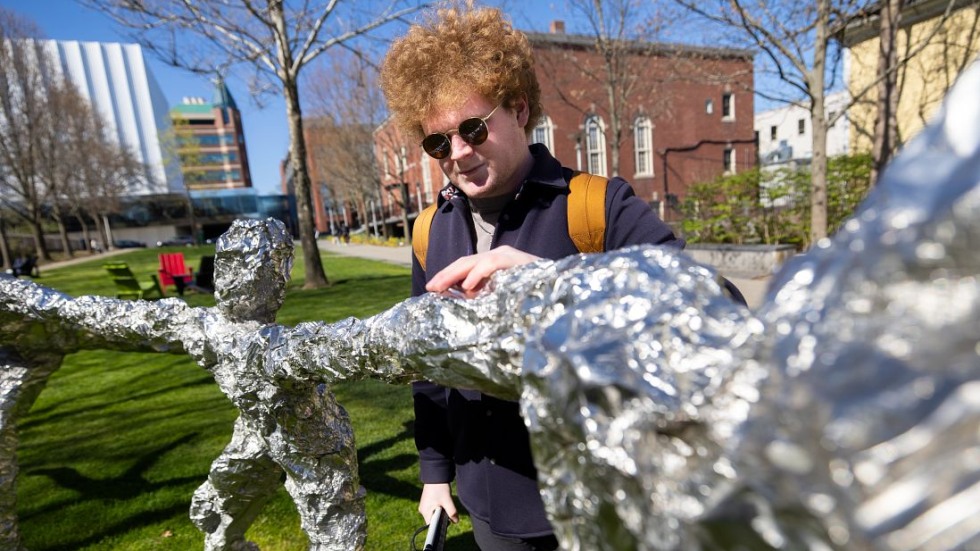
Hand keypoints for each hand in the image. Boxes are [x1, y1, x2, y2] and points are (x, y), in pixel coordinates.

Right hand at [419, 483, 458, 523]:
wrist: (435, 475)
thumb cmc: (440, 488)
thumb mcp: (447, 501)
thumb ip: (452, 512)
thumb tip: (456, 522)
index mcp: (425, 512)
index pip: (432, 525)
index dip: (440, 525)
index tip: (447, 520)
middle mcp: (422, 510)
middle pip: (433, 520)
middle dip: (441, 518)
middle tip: (447, 509)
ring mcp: (424, 506)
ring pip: (433, 514)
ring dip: (440, 512)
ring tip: (444, 503)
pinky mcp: (426, 502)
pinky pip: (432, 509)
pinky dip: (438, 508)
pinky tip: (442, 501)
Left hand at [425, 246, 539, 297]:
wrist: (558, 289)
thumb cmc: (530, 297)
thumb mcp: (499, 297)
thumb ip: (481, 297)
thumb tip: (456, 300)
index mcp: (491, 264)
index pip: (463, 267)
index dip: (446, 276)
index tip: (430, 289)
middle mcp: (496, 255)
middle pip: (464, 261)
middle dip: (445, 275)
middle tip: (430, 288)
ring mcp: (506, 255)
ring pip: (475, 260)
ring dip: (455, 274)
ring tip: (440, 287)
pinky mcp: (515, 259)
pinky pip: (492, 263)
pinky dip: (478, 273)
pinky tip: (467, 286)